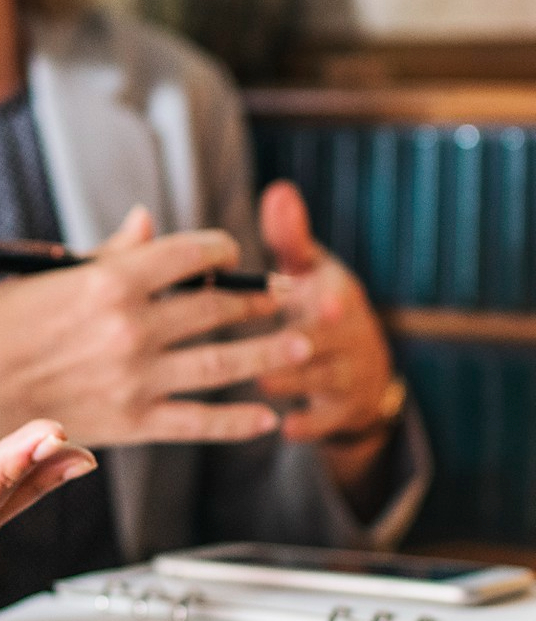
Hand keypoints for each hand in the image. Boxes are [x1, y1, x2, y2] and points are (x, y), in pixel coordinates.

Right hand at [0, 206, 304, 455]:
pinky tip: (265, 418)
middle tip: (285, 295)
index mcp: (108, 280)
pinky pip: (200, 422)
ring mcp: (138, 377)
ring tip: (299, 345)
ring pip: (224, 362)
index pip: (188, 254)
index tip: (230, 252)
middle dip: (257, 297)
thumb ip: (102, 255)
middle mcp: (134, 327)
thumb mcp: (37, 279)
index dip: (219, 249)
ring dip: (268, 352)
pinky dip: (238, 421)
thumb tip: (145, 224)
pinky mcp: (133, 423)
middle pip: (217, 305)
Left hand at [255, 181, 397, 498]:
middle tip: (270, 341)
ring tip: (260, 380)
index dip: (328, 299)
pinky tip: (287, 429)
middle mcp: (348, 337)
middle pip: (327, 340)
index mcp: (337, 298)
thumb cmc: (320, 304)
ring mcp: (347, 375)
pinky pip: (327, 420)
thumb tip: (278, 190)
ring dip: (293, 381)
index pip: (337, 297)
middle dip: (302, 340)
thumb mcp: (313, 268)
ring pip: (320, 379)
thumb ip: (291, 236)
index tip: (318, 299)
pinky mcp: (342, 410)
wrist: (361, 366)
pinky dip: (310, 424)